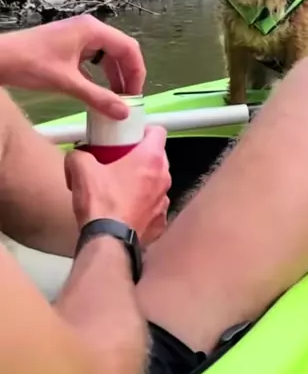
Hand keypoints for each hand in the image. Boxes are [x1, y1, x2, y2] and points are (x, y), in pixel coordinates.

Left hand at [0, 15, 145, 119]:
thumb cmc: (30, 64)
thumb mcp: (67, 83)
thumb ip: (98, 98)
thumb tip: (123, 112)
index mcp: (92, 30)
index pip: (128, 48)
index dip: (137, 72)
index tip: (136, 95)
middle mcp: (89, 29)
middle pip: (120, 51)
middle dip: (127, 75)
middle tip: (129, 100)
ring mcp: (78, 37)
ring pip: (107, 56)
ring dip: (113, 77)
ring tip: (116, 99)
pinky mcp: (69, 46)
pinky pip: (93, 60)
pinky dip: (99, 76)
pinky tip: (98, 93)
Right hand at [65, 127, 170, 245]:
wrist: (107, 242)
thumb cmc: (100, 202)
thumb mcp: (82, 170)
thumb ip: (78, 155)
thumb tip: (77, 155)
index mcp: (150, 158)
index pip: (158, 131)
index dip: (144, 131)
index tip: (129, 137)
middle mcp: (164, 177)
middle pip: (157, 158)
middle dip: (141, 158)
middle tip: (120, 162)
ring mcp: (164, 201)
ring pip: (156, 183)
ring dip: (143, 183)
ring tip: (121, 189)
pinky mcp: (161, 223)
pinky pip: (154, 208)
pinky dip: (143, 207)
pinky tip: (126, 211)